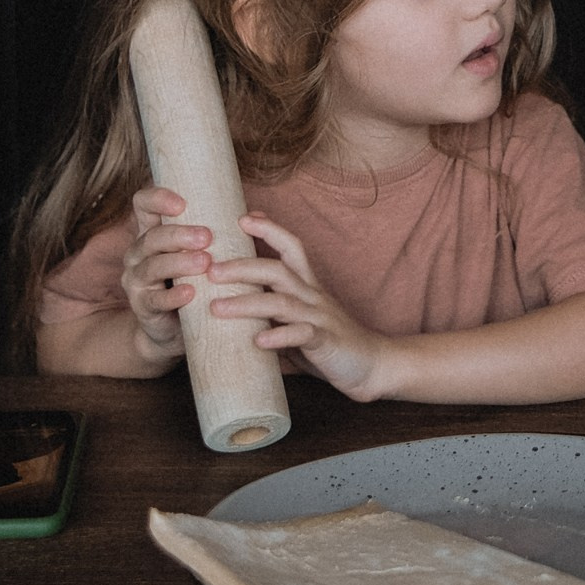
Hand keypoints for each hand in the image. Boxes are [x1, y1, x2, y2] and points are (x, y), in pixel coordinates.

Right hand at [118, 184, 210, 366]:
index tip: (182, 203)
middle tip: (207, 237)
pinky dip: (173, 296)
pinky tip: (190, 293)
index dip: (158, 198)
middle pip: (151, 237)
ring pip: (152, 267)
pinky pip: (155, 300)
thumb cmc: (197, 280)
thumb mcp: (207, 253)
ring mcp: (137, 280)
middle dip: (179, 235)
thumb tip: (259, 216)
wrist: (178, 329)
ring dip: (179, 263)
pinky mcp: (143, 307)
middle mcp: (138, 252)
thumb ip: (227, 233)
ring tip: (205, 262)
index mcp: (153, 231)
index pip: (143, 204)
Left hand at [208, 212, 394, 400]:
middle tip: (210, 269)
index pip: (290, 248)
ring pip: (282, 302)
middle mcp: (313, 296)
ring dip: (247, 302)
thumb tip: (232, 331)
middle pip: (278, 269)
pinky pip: (302, 335)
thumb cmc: (332, 345)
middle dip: (242, 266)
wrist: (373, 366)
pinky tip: (259, 342)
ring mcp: (320, 317)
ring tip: (217, 308)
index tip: (242, 218)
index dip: (269, 229)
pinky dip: (279, 337)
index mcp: (307, 287)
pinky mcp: (326, 341)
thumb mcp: (298, 326)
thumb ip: (271, 322)